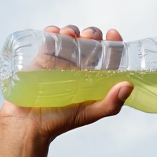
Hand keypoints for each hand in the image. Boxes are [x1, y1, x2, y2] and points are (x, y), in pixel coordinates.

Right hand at [0, 25, 133, 143]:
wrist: (27, 125)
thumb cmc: (58, 122)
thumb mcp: (89, 114)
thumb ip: (110, 104)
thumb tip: (128, 85)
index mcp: (92, 80)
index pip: (108, 58)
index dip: (113, 44)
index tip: (112, 34)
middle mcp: (78, 69)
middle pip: (90, 43)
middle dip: (92, 34)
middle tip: (89, 37)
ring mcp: (59, 63)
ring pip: (70, 38)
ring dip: (72, 30)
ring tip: (70, 35)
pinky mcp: (41, 59)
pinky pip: (49, 39)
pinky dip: (53, 31)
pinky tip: (55, 33)